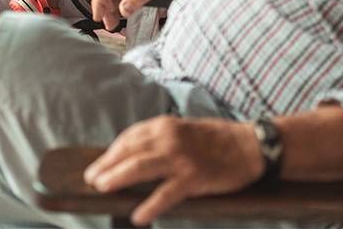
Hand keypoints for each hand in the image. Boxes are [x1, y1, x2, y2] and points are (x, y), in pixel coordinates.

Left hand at [83, 117, 263, 225]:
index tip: (98, 165)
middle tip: (91, 180)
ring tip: (102, 190)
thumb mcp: (183, 131)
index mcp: (165, 125)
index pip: (129, 138)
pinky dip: (149, 206)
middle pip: (128, 152)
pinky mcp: (194, 178)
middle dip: (106, 167)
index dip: (110, 153)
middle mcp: (169, 138)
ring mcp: (181, 158)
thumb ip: (160, 141)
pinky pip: (165, 194)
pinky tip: (138, 216)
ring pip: (139, 168)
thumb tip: (131, 157)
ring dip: (116, 179)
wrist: (250, 146)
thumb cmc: (216, 140)